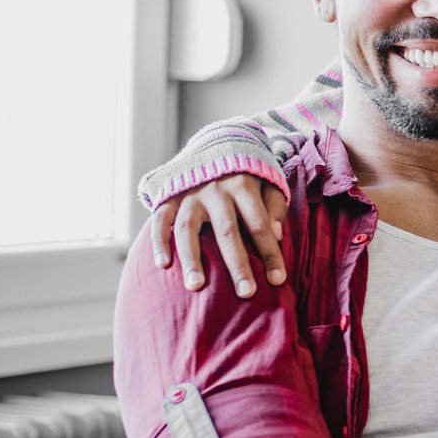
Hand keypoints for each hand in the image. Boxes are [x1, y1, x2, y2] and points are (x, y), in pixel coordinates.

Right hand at [149, 175, 288, 296]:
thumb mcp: (268, 182)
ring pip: (188, 229)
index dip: (270, 252)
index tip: (278, 280)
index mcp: (243, 185)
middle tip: (246, 293)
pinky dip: (159, 241)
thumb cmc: (247, 175)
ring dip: (192, 258)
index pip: (259, 224)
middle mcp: (215, 189)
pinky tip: (162, 265)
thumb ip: (275, 207)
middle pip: (227, 231)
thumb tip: (278, 234)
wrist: (213, 144)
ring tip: (196, 287)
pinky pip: (160, 220)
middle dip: (237, 264)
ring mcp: (189, 194)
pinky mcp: (169, 197)